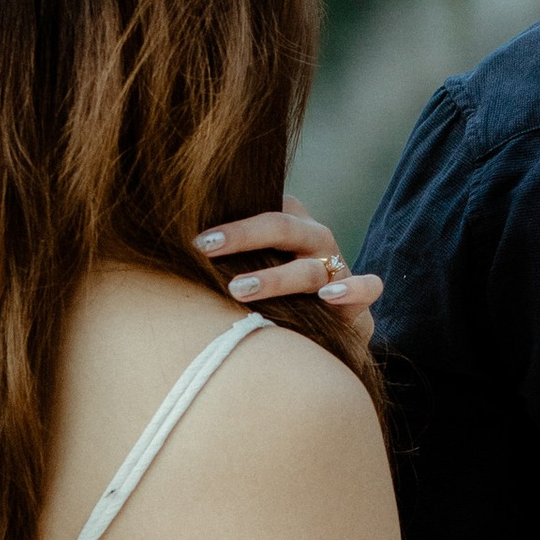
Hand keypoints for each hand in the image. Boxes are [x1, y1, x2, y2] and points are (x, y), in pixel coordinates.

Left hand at [194, 204, 381, 339]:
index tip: (193, 235)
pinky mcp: (359, 300)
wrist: (326, 332)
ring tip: (239, 289)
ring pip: (310, 266)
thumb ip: (226, 257)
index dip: (227, 218)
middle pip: (282, 227)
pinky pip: (367, 287)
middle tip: (205, 246)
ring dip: (275, 277)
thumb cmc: (275, 296)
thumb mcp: (251, 269)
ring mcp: (338, 268)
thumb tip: (172, 246)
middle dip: (243, 235)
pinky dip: (352, 288)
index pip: (261, 207)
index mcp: (288, 224)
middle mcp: (314, 240)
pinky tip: (328, 296)